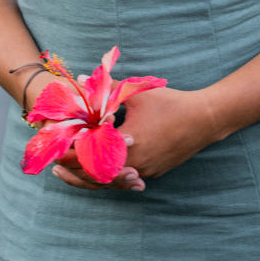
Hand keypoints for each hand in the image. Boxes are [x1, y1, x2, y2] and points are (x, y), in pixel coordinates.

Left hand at [51, 87, 216, 191]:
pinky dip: (110, 175)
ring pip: (111, 181)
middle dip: (75, 171)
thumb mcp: (135, 93)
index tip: (54, 151)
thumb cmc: (169, 104)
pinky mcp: (153, 172)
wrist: (204, 119)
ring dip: (91, 176)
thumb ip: (105, 89)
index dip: (70, 155)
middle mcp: (134, 164)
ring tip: (72, 171)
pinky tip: (99, 170)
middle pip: (97, 176)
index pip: (89, 158)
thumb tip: (81, 79)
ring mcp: (145, 171)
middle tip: (56, 166)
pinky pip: (125, 178)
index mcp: (126, 146)